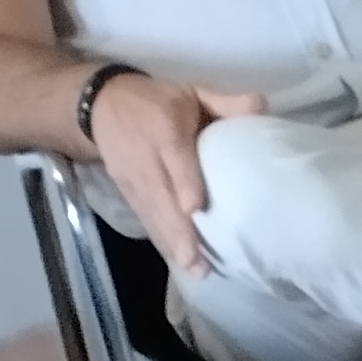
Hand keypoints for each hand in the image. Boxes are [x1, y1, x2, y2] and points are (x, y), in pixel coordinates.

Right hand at [86, 74, 265, 277]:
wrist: (100, 102)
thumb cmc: (158, 100)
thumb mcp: (190, 91)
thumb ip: (223, 102)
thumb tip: (261, 105)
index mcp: (164, 128)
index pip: (174, 158)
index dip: (182, 183)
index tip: (194, 208)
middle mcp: (144, 155)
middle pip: (161, 194)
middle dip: (177, 228)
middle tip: (196, 260)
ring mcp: (131, 175)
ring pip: (151, 211)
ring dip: (170, 241)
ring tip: (192, 269)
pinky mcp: (125, 188)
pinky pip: (143, 216)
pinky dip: (159, 239)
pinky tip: (176, 261)